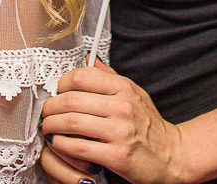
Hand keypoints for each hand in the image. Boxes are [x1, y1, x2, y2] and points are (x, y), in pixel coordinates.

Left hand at [41, 61, 188, 183]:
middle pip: (71, 100)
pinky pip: (78, 147)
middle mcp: (122, 107)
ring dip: (51, 127)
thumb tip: (91, 59)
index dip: (62, 83)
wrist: (171, 156)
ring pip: (71, 123)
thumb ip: (111, 77)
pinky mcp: (116, 155)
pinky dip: (62, 145)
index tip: (57, 91)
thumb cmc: (149, 125)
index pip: (82, 76)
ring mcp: (120, 131)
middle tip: (45, 113)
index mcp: (124, 88)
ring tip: (47, 128)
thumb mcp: (135, 94)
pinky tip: (59, 144)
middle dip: (50, 107)